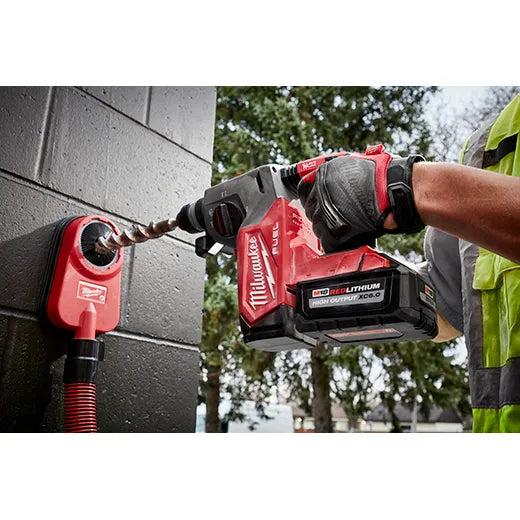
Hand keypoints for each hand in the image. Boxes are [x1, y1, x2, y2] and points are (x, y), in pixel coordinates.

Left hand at [297, 145, 424, 252]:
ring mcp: (325, 213)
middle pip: (312, 211)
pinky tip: (349, 238)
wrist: (394, 190)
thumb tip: (331, 183)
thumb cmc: (381, 176)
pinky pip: (329, 243)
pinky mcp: (333, 232)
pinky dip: (338, 243)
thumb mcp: (352, 164)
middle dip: (323, 215)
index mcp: (322, 175)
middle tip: (339, 217)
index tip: (320, 204)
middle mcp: (319, 193)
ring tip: (347, 227)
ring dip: (330, 230)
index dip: (313, 199)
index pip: (304, 191)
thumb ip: (337, 175)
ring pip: (318, 229)